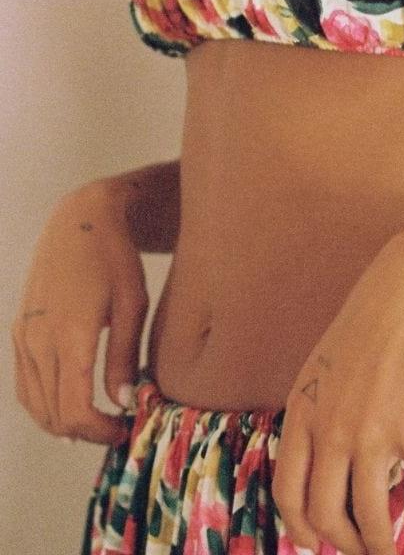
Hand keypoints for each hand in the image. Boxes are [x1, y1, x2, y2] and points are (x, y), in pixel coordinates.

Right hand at [11, 180, 148, 444]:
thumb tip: (125, 404)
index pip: (75, 409)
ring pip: (35, 404)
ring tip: (98, 421)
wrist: (81, 220)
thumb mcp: (133, 305)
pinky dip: (44, 404)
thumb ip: (124, 358)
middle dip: (86, 432)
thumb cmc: (116, 259)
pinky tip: (69, 404)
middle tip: (117, 428)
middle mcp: (39, 340)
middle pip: (53, 414)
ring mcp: (24, 336)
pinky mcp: (19, 330)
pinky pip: (25, 383)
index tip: (125, 430)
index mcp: (71, 335)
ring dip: (63, 423)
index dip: (100, 432)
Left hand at [271, 228, 403, 554]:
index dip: (300, 528)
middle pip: (325, 514)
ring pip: (370, 517)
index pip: (286, 490)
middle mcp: (330, 428)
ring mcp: (370, 431)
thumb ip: (323, 411)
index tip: (317, 543)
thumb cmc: (377, 321)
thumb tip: (331, 459)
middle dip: (345, 544)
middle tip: (365, 550)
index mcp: (303, 410)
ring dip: (385, 545)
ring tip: (402, 551)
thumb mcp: (329, 365)